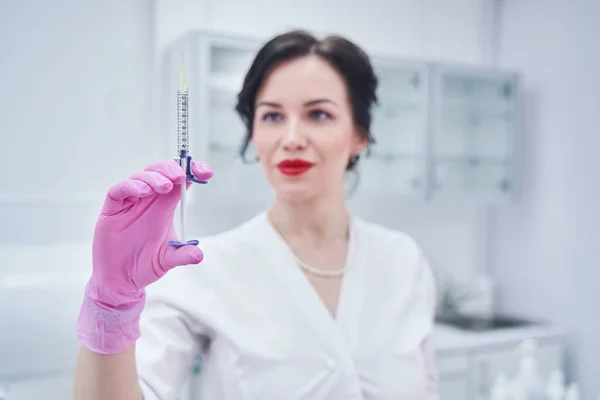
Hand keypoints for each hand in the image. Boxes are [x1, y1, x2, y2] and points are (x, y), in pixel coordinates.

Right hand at [76, 159, 212, 353]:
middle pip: (159, 172)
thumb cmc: (145, 264)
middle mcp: (147, 201)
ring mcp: (129, 204)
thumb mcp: (169, 259)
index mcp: (164, 206)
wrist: (122, 280)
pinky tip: (142, 191)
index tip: (206, 173)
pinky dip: (131, 187)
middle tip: (180, 176)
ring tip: (165, 186)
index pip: (179, 182)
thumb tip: (199, 255)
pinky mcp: (111, 211)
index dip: (191, 172)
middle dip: (171, 169)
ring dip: (154, 178)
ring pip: (140, 177)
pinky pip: (118, 191)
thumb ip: (183, 255)